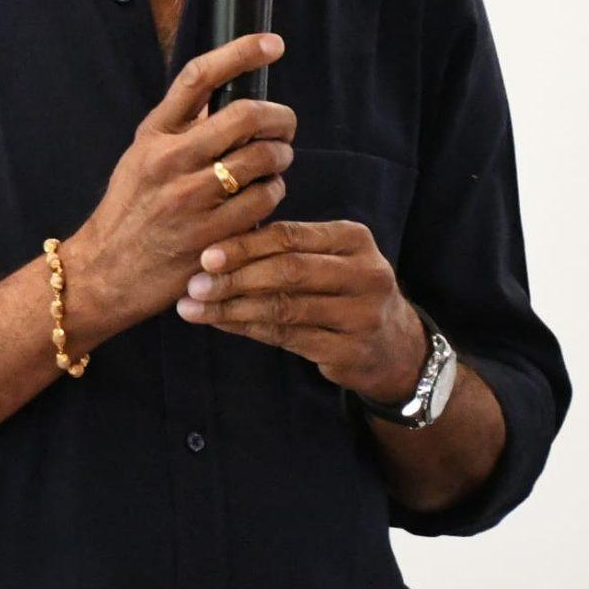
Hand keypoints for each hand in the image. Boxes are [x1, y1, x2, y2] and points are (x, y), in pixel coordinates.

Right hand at [64, 32, 296, 338]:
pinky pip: (263, 202)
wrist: (106, 272)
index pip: (199, 77)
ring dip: (279, 159)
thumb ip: (179, 126)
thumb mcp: (141, 157)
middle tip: (285, 125)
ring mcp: (191, 200)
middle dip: (279, 118)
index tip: (273, 43)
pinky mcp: (210, 235)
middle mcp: (170, 161)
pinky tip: (262, 197)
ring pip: (262, 160)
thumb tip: (221, 93)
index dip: (241, 53)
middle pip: (245, 116)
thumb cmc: (128, 211)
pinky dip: (272, 194)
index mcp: (154, 134)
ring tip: (273, 165)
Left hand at [174, 218, 430, 404]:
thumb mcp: (328, 258)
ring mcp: (361, 315)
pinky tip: (221, 323)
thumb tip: (215, 244)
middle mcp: (365, 273)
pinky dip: (248, 329)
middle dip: (235, 277)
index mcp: (354, 239)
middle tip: (194, 284)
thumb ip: (285, 249)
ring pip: (284, 308)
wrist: (394, 346)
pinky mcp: (350, 351)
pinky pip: (287, 338)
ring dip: (232, 307)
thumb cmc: (344, 290)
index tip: (205, 254)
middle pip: (288, 271)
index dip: (245, 245)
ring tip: (194, 307)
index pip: (291, 236)